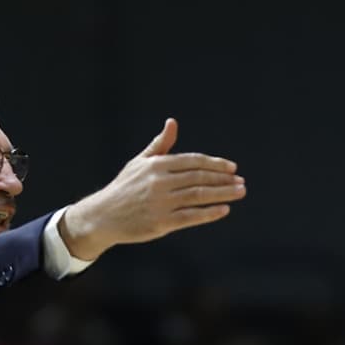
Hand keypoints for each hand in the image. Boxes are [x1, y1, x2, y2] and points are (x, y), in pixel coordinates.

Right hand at [59, 119, 246, 259]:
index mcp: (156, 165)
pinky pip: (191, 216)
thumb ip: (160, 145)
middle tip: (242, 181)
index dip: (215, 164)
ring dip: (223, 193)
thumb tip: (173, 122)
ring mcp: (161, 203)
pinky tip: (224, 209)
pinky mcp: (161, 222)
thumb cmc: (125, 187)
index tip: (232, 168)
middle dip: (223, 179)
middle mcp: (159, 182)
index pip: (193, 161)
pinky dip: (209, 213)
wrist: (103, 216)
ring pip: (199, 196)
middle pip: (199, 178)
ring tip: (240, 192)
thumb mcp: (140, 162)